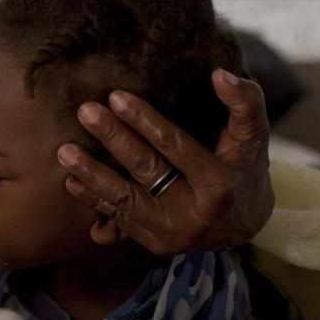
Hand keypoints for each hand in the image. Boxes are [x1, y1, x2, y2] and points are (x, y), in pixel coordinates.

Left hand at [57, 69, 273, 253]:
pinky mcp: (156, 246)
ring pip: (124, 201)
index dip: (145, 121)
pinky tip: (72, 181)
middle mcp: (195, 215)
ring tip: (64, 152)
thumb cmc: (245, 164)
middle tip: (85, 111)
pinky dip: (94, 201)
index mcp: (220, 184)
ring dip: (91, 176)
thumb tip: (220, 74)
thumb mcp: (254, 134)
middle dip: (112, 139)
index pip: (175, 147)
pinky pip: (119, 221)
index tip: (116, 96)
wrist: (247, 221)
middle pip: (146, 170)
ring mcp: (173, 235)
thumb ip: (244, 102)